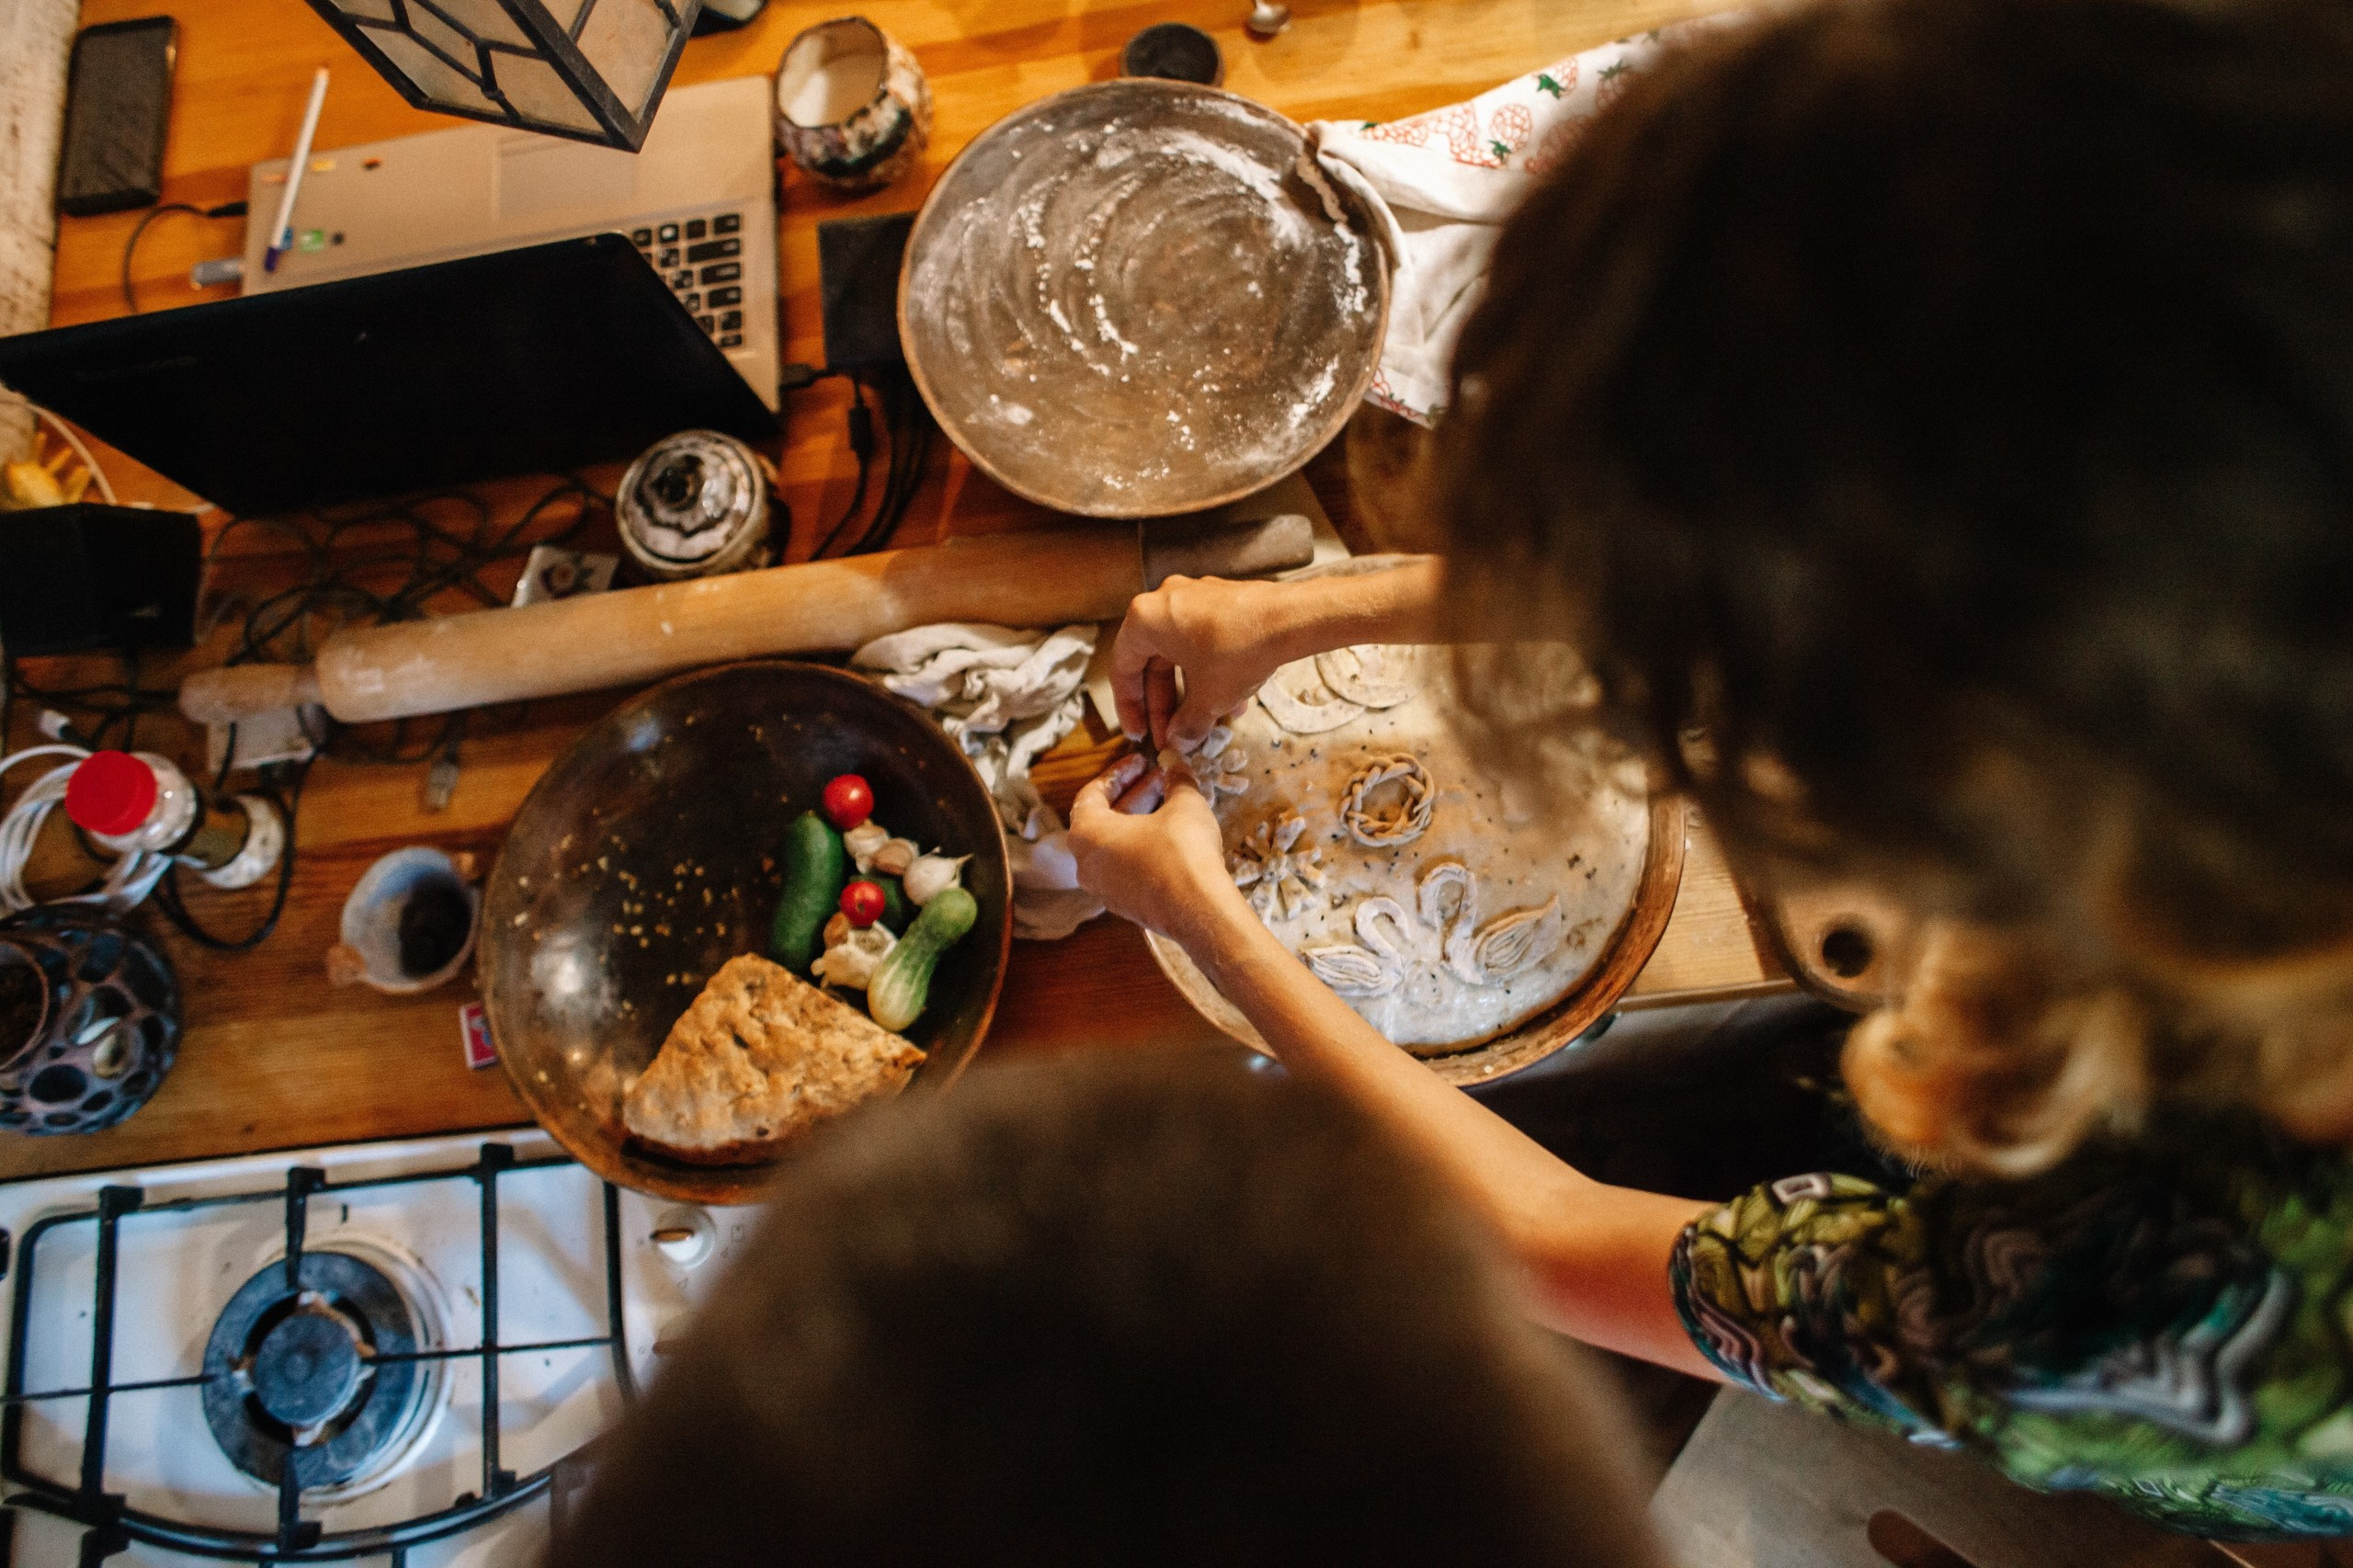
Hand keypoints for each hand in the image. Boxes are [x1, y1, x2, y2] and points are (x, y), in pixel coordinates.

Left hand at [1068, 752, 1245, 944]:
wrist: (1199, 910)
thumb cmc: (1183, 851)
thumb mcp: (1184, 804)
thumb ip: (1176, 779)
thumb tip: (1175, 763)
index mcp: (1087, 834)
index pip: (1092, 793)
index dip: (1119, 773)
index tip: (1142, 761)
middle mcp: (1086, 864)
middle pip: (1103, 819)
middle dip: (1134, 795)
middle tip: (1160, 778)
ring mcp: (1104, 889)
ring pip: (1116, 845)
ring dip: (1140, 821)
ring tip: (1170, 803)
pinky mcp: (1125, 906)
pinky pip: (1127, 868)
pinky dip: (1143, 848)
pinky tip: (1172, 837)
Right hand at [1111, 575, 1312, 752]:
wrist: (1291, 619)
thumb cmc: (1240, 650)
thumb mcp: (1208, 698)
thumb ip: (1186, 725)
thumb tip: (1178, 741)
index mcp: (1146, 619)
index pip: (1123, 669)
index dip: (1129, 707)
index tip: (1139, 732)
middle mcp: (1164, 601)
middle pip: (1152, 663)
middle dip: (1164, 704)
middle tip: (1171, 735)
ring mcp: (1194, 598)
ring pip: (1180, 655)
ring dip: (1189, 693)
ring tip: (1204, 725)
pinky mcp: (1220, 602)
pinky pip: (1202, 642)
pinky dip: (1208, 672)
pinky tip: (1230, 702)